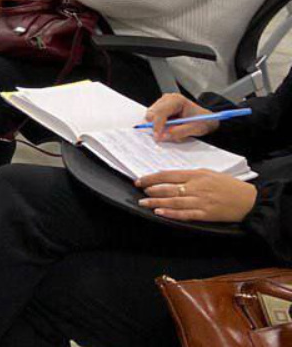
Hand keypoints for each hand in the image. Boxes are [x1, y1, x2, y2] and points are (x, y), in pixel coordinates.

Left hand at [135, 169, 256, 222]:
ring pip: (174, 200)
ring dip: (156, 201)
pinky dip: (171, 213)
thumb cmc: (228, 185)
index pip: (168, 175)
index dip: (152, 178)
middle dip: (151, 189)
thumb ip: (189, 175)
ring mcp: (201, 201)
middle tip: (140, 192)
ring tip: (143, 203)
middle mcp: (197, 187)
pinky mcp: (206, 214)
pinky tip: (160, 212)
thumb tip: (168, 176)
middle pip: (168, 187)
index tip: (140, 180)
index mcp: (196, 175)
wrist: (249, 200)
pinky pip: (185, 214)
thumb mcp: (208, 173)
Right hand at [144, 94, 220, 142]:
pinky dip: (158, 126)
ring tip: (170, 130)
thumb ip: (178, 132)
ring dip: (157, 126)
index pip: (160, 112)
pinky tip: (168, 127)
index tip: (157, 137)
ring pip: (150, 116)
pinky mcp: (160, 108)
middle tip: (162, 137)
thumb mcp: (194, 129)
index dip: (157, 125)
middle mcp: (167, 99)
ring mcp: (162, 102)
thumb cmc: (203, 121)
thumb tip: (163, 136)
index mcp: (177, 100)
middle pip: (152, 113)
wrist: (206, 119)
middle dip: (156, 126)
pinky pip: (153, 119)